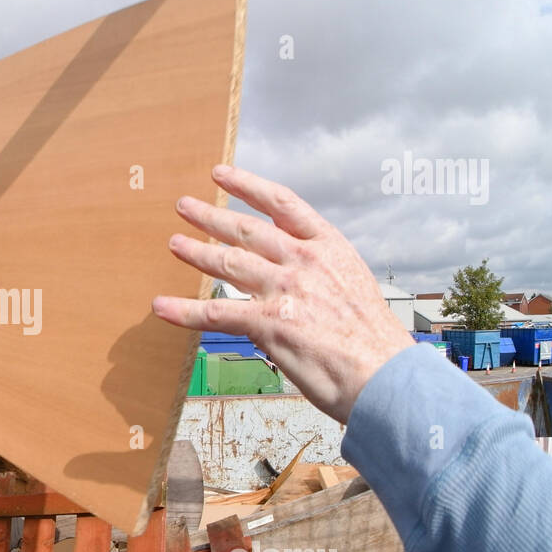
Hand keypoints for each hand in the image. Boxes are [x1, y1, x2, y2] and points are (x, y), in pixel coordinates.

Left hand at [152, 165, 415, 423]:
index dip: (247, 186)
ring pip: (228, 263)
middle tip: (184, 206)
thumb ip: (317, 276)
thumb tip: (287, 283)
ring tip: (174, 243)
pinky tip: (162, 308)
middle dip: (211, 216)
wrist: (389, 377)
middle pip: (246, 230)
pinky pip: (216, 313)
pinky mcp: (271, 323)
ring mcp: (286, 290)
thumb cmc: (373, 342)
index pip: (282, 204)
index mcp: (328, 247)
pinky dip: (184, 311)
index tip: (221, 174)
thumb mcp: (351, 288)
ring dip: (196, 252)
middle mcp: (305, 261)